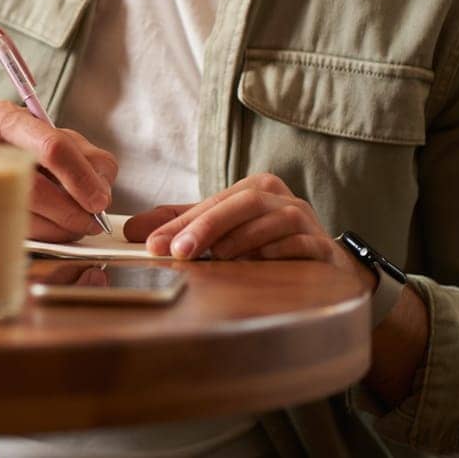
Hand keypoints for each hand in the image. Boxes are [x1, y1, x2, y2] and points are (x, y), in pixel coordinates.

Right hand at [0, 100, 116, 242]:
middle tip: (92, 221)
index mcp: (4, 119)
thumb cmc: (12, 145)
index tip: (101, 200)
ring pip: (24, 214)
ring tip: (74, 225)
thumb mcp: (48, 135)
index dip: (82, 178)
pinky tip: (50, 228)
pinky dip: (41, 235)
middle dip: (72, 211)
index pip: (52, 148)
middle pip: (36, 187)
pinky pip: (12, 230)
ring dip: (59, 228)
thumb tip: (102, 191)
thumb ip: (83, 155)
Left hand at [123, 173, 369, 290]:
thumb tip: (132, 230)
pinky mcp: (323, 247)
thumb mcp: (222, 233)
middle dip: (206, 226)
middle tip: (177, 251)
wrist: (326, 269)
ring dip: (240, 240)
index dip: (182, 223)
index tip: (153, 244)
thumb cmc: (267, 247)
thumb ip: (181, 227)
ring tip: (214, 258)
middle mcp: (283, 200)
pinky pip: (300, 245)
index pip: (214, 202)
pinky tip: (256, 264)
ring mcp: (307, 221)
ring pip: (273, 221)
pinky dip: (275, 253)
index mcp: (257, 189)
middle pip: (243, 204)